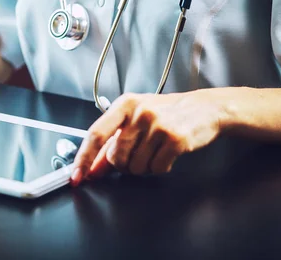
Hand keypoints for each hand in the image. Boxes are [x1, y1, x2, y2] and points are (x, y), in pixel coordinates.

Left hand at [71, 90, 228, 184]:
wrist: (204, 108)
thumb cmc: (166, 114)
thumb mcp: (135, 121)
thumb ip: (111, 145)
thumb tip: (90, 168)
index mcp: (124, 105)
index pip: (96, 134)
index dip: (83, 158)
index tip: (76, 176)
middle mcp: (138, 112)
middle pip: (116, 157)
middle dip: (124, 165)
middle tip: (138, 154)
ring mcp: (157, 125)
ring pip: (135, 167)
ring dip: (144, 167)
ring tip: (155, 150)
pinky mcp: (175, 138)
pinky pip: (156, 168)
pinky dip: (160, 168)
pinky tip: (167, 154)